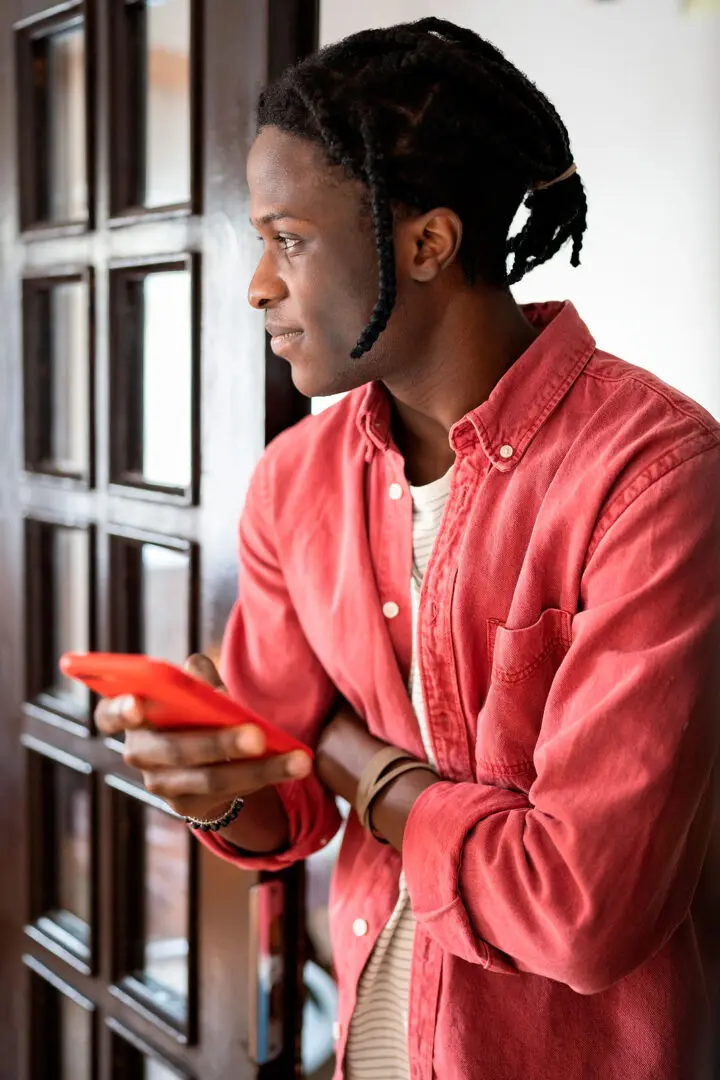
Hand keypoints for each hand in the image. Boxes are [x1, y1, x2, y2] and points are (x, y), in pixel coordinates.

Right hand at [94, 653, 311, 821]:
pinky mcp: (187, 806)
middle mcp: (138, 754)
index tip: (138, 703)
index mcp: (131, 717)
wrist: (201, 762)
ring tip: (298, 759)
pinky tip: (292, 766)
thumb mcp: (195, 693)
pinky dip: (263, 777)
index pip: (109, 715)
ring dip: (259, 769)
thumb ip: (196, 679)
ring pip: (210, 779)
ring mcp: (161, 785)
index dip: (121, 709)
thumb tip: (196, 665)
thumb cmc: (194, 713)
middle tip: (258, 735)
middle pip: (176, 750)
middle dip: (219, 743)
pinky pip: (229, 793)